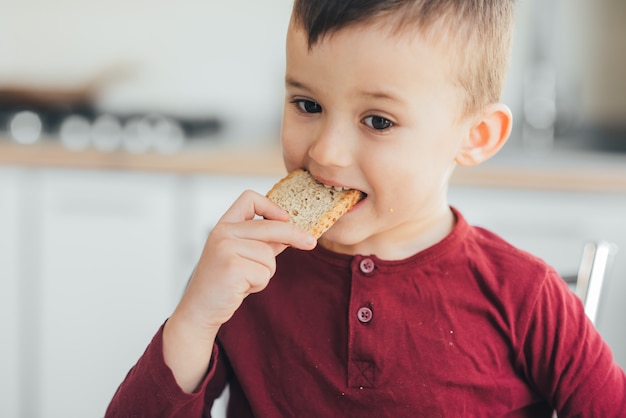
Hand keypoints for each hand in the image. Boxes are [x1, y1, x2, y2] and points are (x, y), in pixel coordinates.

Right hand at [163, 190, 315, 391]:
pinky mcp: (231, 267)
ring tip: (245, 280)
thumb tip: (292, 233)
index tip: (287, 217)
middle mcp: (222, 232)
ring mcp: (225, 248)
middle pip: (269, 227)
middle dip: (295, 235)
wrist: (200, 309)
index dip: (271, 206)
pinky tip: (241, 288)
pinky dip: (259, 284)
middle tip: (311, 243)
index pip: (249, 199)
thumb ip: (263, 242)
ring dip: (265, 272)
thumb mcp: (242, 256)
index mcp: (225, 225)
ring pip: (269, 255)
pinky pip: (264, 272)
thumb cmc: (224, 282)